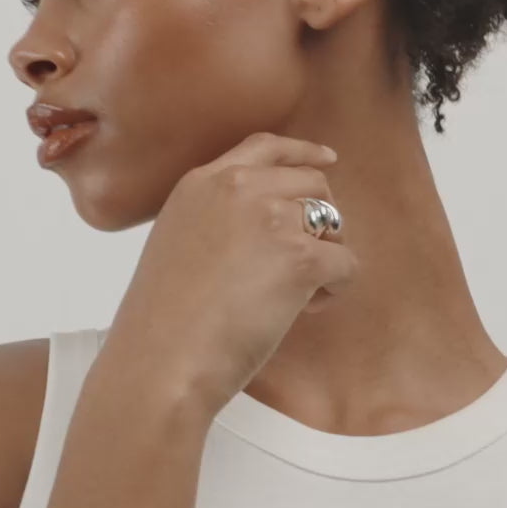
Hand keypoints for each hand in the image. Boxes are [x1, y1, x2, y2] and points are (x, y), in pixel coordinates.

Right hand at [100, 131, 359, 417]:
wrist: (161, 361)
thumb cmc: (164, 321)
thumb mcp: (178, 242)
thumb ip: (218, 218)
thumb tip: (271, 226)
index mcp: (203, 182)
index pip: (265, 146)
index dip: (303, 153)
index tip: (328, 159)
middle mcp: (239, 187)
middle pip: (312, 183)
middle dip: (322, 219)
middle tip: (306, 262)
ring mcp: (271, 218)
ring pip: (333, 222)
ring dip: (327, 256)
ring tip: (297, 295)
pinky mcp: (299, 257)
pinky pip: (345, 262)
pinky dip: (334, 288)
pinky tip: (305, 310)